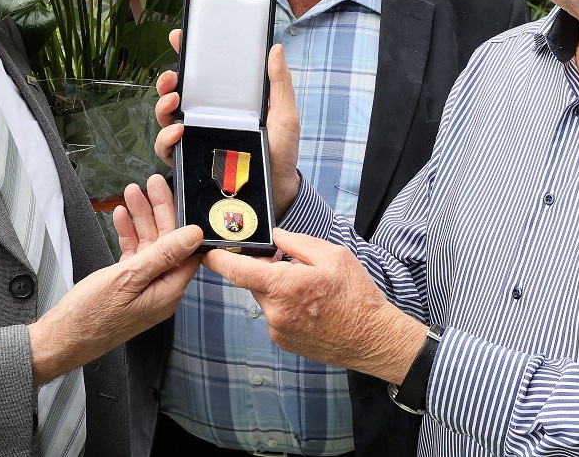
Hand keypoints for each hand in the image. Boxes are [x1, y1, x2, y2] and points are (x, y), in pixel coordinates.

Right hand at [28, 175, 201, 384]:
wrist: (60, 339)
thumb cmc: (91, 314)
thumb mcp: (128, 277)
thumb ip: (163, 254)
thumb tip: (194, 235)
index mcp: (168, 291)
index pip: (186, 247)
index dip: (180, 217)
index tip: (173, 192)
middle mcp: (160, 290)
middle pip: (168, 242)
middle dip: (158, 211)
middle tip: (149, 184)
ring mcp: (143, 288)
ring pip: (149, 246)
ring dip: (140, 219)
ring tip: (131, 193)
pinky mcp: (127, 287)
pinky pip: (134, 256)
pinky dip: (128, 236)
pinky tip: (121, 217)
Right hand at [153, 30, 301, 220]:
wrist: (278, 189)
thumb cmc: (282, 151)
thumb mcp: (285, 114)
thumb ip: (279, 83)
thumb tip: (275, 48)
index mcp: (226, 103)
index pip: (202, 75)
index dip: (187, 55)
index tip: (179, 37)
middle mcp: (207, 118)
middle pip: (177, 94)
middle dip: (167, 82)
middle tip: (172, 77)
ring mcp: (196, 140)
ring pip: (166, 118)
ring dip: (162, 106)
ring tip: (173, 102)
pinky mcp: (191, 162)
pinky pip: (167, 149)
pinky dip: (165, 138)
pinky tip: (177, 133)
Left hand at [202, 228, 425, 383]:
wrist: (373, 338)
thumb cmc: (356, 295)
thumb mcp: (333, 255)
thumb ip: (298, 243)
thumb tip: (275, 237)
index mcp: (285, 286)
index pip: (238, 272)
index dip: (217, 261)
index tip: (205, 252)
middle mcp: (275, 311)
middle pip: (254, 283)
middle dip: (265, 271)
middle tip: (291, 264)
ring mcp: (278, 330)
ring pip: (265, 299)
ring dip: (277, 289)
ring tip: (309, 290)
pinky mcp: (284, 341)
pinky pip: (274, 315)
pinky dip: (284, 306)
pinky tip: (310, 306)